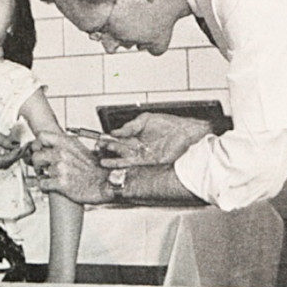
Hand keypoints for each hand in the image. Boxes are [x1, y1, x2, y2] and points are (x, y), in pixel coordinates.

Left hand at [30, 131, 111, 203]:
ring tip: (48, 177)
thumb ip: (65, 146)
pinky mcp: (61, 183)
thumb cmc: (96, 169)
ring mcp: (61, 168)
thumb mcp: (81, 150)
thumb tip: (51, 146)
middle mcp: (62, 154)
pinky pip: (42, 184)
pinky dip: (44, 187)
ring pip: (39, 170)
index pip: (42, 137)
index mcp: (67, 143)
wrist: (106, 184)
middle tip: (42, 167)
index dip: (38, 144)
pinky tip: (50, 186)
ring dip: (42, 175)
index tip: (40, 150)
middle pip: (36, 155)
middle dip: (37, 163)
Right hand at [97, 112, 211, 167]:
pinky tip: (116, 166)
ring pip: (124, 159)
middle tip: (97, 150)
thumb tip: (117, 131)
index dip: (108, 140)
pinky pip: (135, 165)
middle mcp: (138, 146)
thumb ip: (131, 126)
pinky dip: (124, 166)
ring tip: (102, 161)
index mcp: (136, 135)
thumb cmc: (171, 124)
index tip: (99, 140)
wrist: (188, 134)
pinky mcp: (150, 163)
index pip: (118, 138)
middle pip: (118, 150)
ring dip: (113, 161)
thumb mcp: (147, 119)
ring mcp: (144, 156)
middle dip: (107, 150)